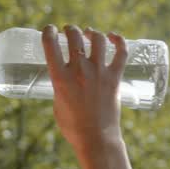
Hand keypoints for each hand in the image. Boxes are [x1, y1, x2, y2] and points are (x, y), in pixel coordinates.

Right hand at [39, 24, 127, 151]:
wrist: (96, 139)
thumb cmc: (73, 126)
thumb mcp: (57, 103)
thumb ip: (60, 85)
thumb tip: (64, 76)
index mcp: (60, 78)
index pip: (50, 44)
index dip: (48, 32)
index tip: (50, 30)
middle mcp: (79, 71)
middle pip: (74, 37)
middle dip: (70, 29)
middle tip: (69, 31)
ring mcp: (99, 73)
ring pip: (97, 39)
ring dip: (91, 32)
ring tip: (88, 34)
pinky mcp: (115, 78)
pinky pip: (121, 52)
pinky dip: (118, 40)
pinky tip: (113, 37)